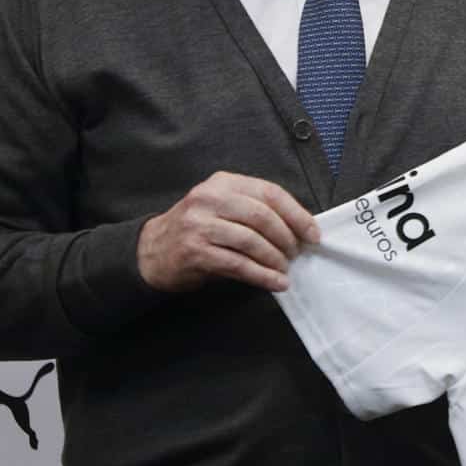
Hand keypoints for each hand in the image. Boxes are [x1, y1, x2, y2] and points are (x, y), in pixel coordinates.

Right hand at [137, 172, 319, 293]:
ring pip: (251, 241)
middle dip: (287, 238)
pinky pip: (238, 265)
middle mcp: (209, 199)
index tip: (313, 234)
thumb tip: (300, 230)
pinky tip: (276, 283)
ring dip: (275, 259)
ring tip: (285, 270)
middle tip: (297, 254)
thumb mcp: (223, 208)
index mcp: (223, 183)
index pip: (270, 193)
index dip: (296, 214)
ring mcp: (200, 225)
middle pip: (263, 216)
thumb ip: (255, 211)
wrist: (152, 251)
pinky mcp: (195, 252)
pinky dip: (262, 276)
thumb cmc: (198, 230)